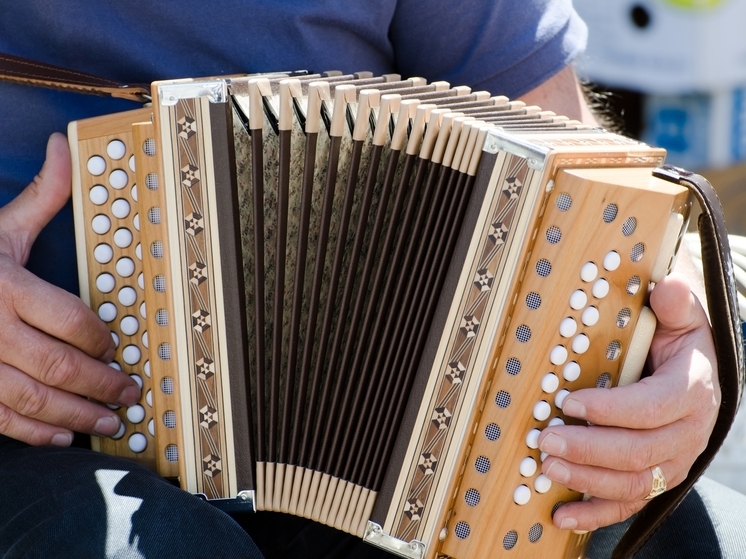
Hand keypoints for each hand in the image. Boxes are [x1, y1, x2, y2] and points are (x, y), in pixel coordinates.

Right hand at [0, 133, 139, 445]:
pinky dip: (33, 432)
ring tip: (109, 421)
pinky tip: (61, 435)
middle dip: (101, 383)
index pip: (68, 319)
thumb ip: (40, 195)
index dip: (101, 338)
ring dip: (76, 413)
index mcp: (4, 285)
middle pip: (58, 363)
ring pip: (32, 398)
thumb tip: (63, 149)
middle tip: (129, 392)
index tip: (119, 347)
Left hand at [538, 272, 718, 530]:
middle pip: (638, 452)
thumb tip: (665, 286)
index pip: (654, 407)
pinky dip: (595, 513)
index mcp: (693, 390)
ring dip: (586, 478)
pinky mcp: (657, 478)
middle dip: (587, 447)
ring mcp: (674, 461)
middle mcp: (689, 433)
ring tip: (546, 465)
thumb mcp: (681, 315)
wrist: (693, 373)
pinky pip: (629, 504)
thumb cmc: (677, 341)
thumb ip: (675, 303)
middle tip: (545, 437)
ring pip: (633, 483)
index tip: (569, 401)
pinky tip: (562, 514)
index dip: (611, 409)